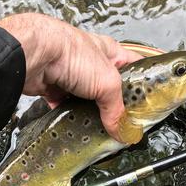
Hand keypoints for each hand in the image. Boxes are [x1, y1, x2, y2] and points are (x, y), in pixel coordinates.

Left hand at [0, 13, 141, 141]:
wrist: (35, 55)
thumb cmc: (72, 54)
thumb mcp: (107, 82)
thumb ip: (117, 109)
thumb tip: (122, 131)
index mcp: (110, 53)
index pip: (134, 67)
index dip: (143, 82)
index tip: (150, 100)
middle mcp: (92, 63)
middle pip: (109, 88)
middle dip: (115, 105)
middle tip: (123, 124)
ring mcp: (72, 76)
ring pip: (87, 100)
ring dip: (91, 113)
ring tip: (100, 129)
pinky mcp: (55, 88)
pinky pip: (66, 106)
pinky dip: (70, 117)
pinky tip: (76, 126)